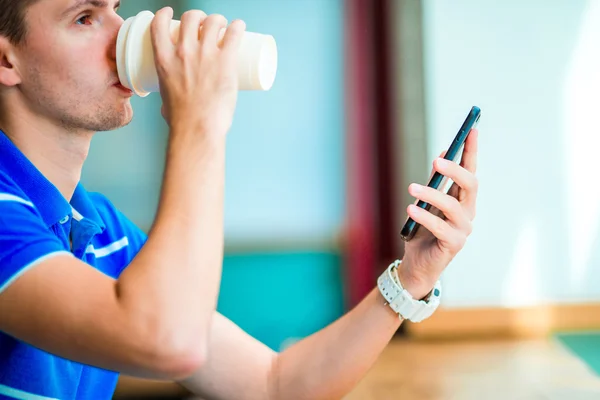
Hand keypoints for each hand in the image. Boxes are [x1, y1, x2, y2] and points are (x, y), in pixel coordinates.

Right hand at [150, 7, 245, 134]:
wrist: (197, 127)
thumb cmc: (181, 120)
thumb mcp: (165, 100)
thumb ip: (168, 96)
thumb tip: (169, 105)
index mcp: (164, 59)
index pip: (158, 24)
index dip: (164, 14)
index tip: (170, 13)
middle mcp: (183, 51)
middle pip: (190, 18)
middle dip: (198, 17)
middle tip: (205, 25)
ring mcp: (205, 54)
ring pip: (213, 21)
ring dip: (218, 20)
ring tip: (223, 26)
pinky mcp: (225, 60)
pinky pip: (234, 34)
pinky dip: (238, 26)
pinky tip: (240, 26)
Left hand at [397, 130, 478, 299]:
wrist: (417, 265)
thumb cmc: (422, 232)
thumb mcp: (428, 203)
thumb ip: (436, 182)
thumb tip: (442, 154)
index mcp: (463, 199)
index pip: (471, 170)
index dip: (471, 150)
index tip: (470, 129)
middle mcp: (468, 212)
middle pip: (470, 185)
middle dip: (455, 170)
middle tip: (436, 162)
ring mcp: (463, 229)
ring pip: (452, 206)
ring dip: (431, 194)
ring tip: (411, 188)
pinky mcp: (453, 245)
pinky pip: (439, 227)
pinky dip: (424, 216)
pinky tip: (410, 209)